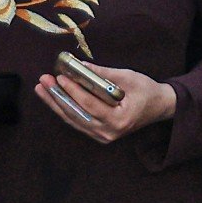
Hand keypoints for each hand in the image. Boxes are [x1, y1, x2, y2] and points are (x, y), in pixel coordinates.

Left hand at [35, 65, 176, 142]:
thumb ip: (103, 73)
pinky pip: (77, 122)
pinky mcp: (98, 134)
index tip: (60, 77)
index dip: (74, 91)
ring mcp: (102, 136)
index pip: (91, 105)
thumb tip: (78, 66)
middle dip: (57, 97)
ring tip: (42, 89)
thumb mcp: (128, 77)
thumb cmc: (146, 90)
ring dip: (55, 103)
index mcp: (120, 119)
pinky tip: (53, 98)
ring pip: (73, 119)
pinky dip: (64, 109)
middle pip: (76, 114)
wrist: (159, 107)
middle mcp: (109, 132)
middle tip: (43, 82)